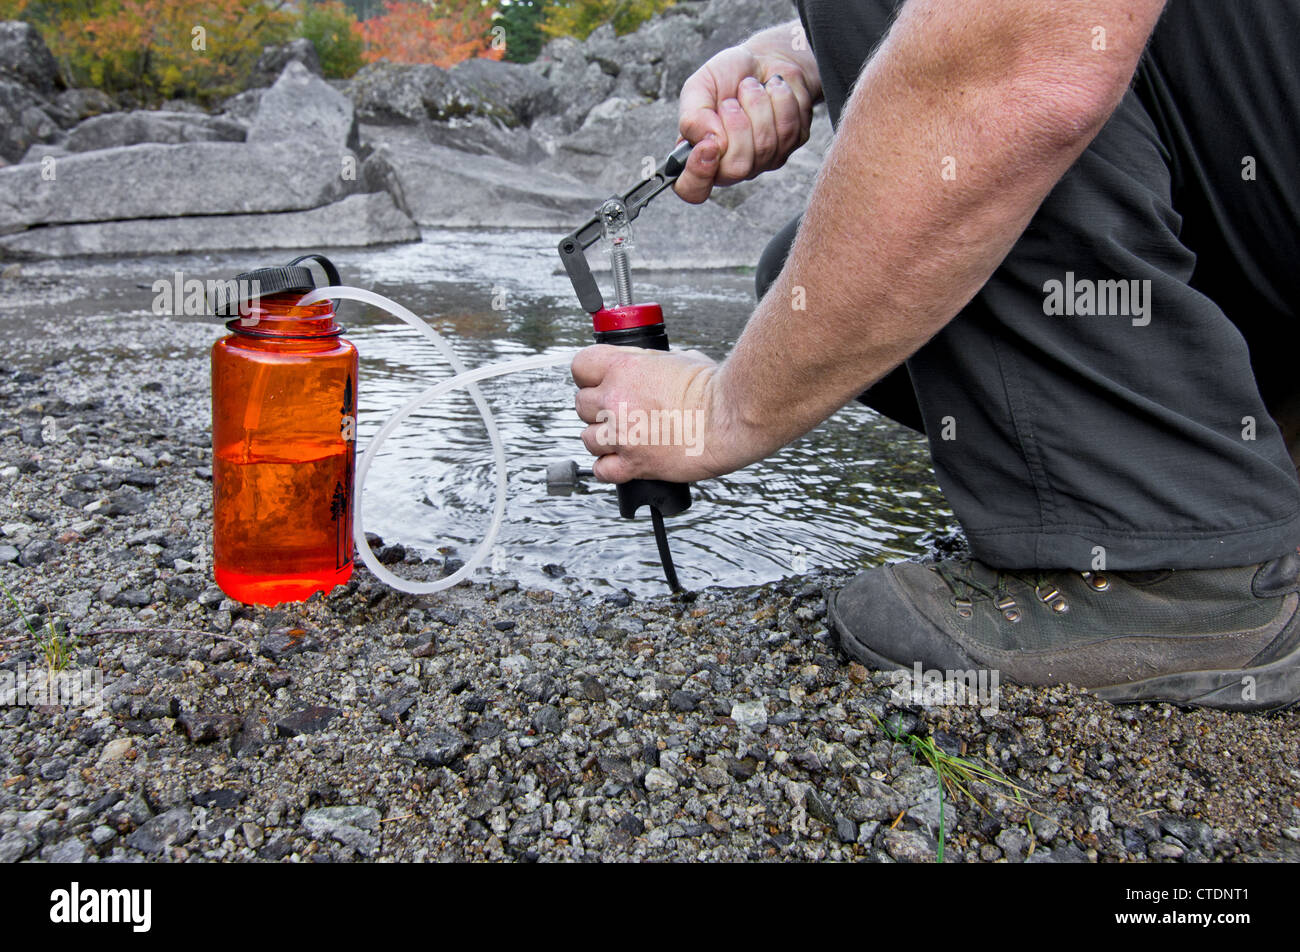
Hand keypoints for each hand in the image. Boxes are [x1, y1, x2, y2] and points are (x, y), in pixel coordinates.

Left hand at [572, 345, 751, 483]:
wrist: (731, 417)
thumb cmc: (715, 388)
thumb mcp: (677, 358)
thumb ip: (651, 364)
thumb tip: (648, 367)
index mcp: (624, 368)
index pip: (581, 366)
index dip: (589, 375)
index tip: (598, 382)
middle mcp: (616, 400)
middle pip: (581, 404)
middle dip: (598, 408)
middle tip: (619, 411)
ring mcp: (622, 434)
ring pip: (587, 439)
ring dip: (603, 439)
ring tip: (625, 437)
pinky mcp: (634, 463)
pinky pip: (602, 470)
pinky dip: (610, 467)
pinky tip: (623, 460)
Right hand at [674, 43, 816, 203]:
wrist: (765, 58)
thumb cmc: (728, 76)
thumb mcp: (698, 88)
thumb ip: (693, 117)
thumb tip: (707, 141)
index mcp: (701, 156)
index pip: (693, 190)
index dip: (699, 175)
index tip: (709, 144)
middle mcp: (731, 165)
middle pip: (737, 169)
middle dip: (737, 125)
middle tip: (731, 101)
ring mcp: (763, 160)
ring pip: (766, 147)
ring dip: (758, 105)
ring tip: (751, 88)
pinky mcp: (790, 146)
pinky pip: (789, 130)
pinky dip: (780, 99)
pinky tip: (772, 90)